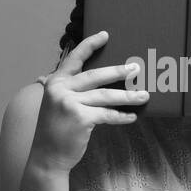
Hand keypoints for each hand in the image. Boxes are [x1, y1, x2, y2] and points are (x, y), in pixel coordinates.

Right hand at [28, 30, 147, 172]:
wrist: (46, 156)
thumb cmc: (56, 129)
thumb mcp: (57, 103)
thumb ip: (70, 89)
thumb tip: (96, 79)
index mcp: (55, 82)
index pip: (74, 58)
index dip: (90, 45)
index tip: (105, 35)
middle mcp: (60, 89)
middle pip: (95, 75)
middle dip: (118, 71)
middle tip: (137, 68)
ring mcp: (69, 103)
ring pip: (105, 95)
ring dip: (128, 95)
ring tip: (144, 95)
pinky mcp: (80, 118)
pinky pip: (107, 114)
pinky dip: (121, 116)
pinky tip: (132, 116)